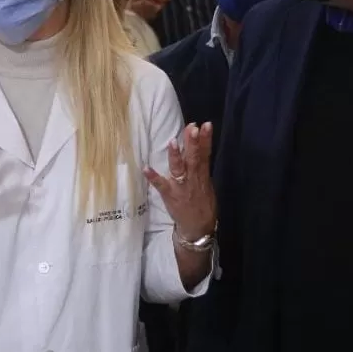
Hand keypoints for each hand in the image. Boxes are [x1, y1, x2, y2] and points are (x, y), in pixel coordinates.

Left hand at [145, 122, 216, 240]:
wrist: (198, 226)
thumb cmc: (202, 202)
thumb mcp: (207, 182)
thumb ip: (202, 165)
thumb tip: (200, 145)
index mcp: (202, 174)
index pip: (205, 154)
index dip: (206, 139)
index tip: (206, 124)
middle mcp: (192, 178)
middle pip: (193, 158)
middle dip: (193, 143)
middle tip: (192, 127)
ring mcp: (180, 186)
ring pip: (179, 169)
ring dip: (175, 156)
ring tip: (172, 142)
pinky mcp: (169, 195)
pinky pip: (161, 186)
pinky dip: (153, 177)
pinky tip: (146, 168)